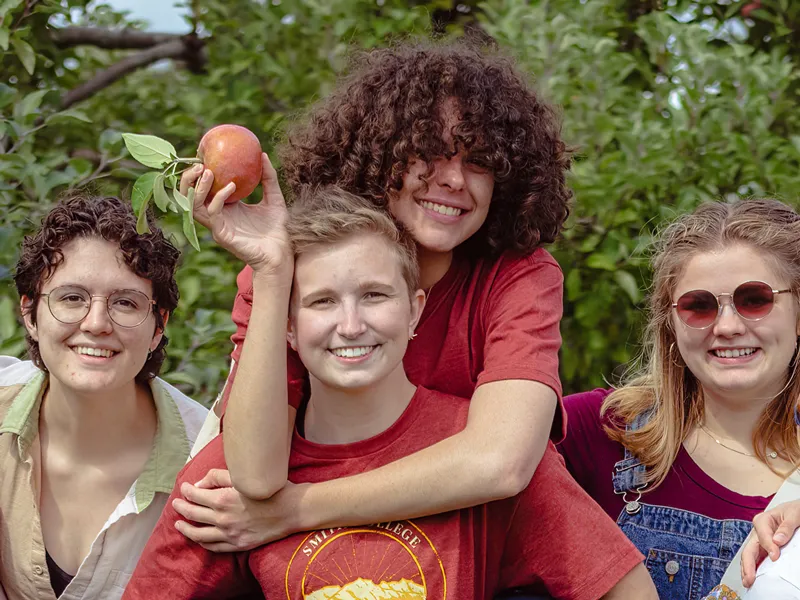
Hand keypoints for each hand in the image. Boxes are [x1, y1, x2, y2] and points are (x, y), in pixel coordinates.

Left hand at [172, 468, 304, 551]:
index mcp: (223, 499)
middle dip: (182, 508)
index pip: (195, 495)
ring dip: (185, 529)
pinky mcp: (238, 545)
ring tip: (178, 524)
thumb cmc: (270, 489)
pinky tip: (197, 538)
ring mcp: (230, 534)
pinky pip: (213, 547)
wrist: (292, 510)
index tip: (184, 487)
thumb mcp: (244, 477)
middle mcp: (223, 518)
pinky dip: (202, 542)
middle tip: (176, 504)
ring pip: (199, 534)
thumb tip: (199, 484)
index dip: (187, 490)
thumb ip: (219, 477)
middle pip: (193, 514)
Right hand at [180, 153, 291, 275]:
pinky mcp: (221, 235)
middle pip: (190, 197)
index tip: (203, 155)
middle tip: (199, 164)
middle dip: (188, 179)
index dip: (198, 173)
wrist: (282, 252)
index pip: (203, 188)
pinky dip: (219, 197)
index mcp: (226, 207)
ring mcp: (217, 226)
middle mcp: (217, 216)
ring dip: (198, 187)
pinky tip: (230, 186)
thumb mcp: (274, 198)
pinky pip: (213, 213)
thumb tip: (262, 154)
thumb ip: (268, 178)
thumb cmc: (277, 228)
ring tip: (207, 171)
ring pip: (195, 205)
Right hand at [741, 499, 799, 586]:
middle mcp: (758, 532)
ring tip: (747, 581)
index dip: (768, 547)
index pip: (762, 536)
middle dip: (748, 564)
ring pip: (750, 556)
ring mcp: (760, 541)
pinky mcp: (764, 549)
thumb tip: (777, 540)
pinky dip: (753, 568)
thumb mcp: (793, 514)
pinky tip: (753, 577)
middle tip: (750, 578)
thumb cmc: (795, 511)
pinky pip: (756, 559)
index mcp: (762, 520)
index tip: (776, 557)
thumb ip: (786, 526)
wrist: (797, 512)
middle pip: (749, 549)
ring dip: (747, 569)